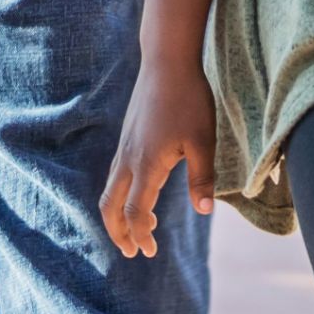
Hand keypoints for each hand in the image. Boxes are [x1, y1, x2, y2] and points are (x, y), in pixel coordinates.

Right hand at [100, 56, 216, 258]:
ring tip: (138, 228)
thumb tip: (205, 211)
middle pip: (110, 207)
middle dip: (118, 233)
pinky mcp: (127, 136)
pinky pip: (115, 175)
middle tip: (133, 251)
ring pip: (109, 191)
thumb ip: (202, 177)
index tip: (149, 252)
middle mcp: (128, 160)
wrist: (167, 61)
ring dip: (118, 215)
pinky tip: (139, 192)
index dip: (140, 236)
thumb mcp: (203, 140)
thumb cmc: (189, 99)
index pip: (134, 213)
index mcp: (147, 165)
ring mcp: (124, 147)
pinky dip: (120, 195)